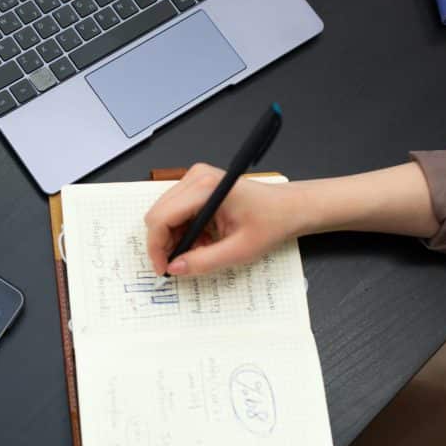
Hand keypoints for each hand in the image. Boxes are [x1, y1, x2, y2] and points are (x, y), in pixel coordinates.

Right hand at [144, 163, 304, 275]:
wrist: (289, 208)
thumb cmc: (272, 221)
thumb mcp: (240, 250)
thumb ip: (204, 261)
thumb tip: (175, 268)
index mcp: (206, 187)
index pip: (161, 218)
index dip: (157, 247)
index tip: (164, 269)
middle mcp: (197, 177)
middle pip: (158, 215)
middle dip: (165, 244)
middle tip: (181, 264)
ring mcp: (196, 179)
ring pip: (165, 215)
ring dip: (176, 238)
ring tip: (201, 251)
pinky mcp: (197, 185)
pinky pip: (176, 212)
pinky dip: (184, 231)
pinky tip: (203, 241)